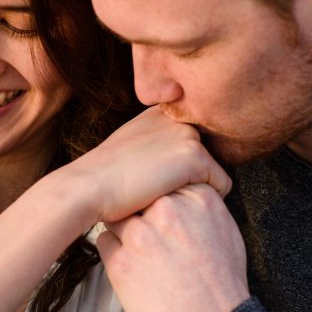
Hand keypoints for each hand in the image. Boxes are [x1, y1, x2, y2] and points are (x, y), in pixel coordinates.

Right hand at [60, 106, 231, 223]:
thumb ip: (155, 141)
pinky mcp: (195, 155)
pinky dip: (205, 199)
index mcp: (160, 112)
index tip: (160, 177)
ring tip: (164, 193)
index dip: (181, 166)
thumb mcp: (129, 146)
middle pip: (208, 155)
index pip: (193, 142)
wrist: (88, 187)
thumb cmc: (103, 178)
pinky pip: (222, 185)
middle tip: (161, 188)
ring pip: (215, 170)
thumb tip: (175, 157)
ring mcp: (186, 133)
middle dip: (194, 175)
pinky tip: (174, 199)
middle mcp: (176, 117)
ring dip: (198, 187)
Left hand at [96, 184, 249, 311]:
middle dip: (139, 211)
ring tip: (142, 251)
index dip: (158, 198)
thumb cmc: (222, 280)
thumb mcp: (226, 229)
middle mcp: (167, 210)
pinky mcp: (120, 260)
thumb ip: (199, 203)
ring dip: (124, 230)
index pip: (162, 180)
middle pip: (136, 194)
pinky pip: (104, 240)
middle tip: (149, 233)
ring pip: (116, 215)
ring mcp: (141, 234)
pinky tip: (134, 267)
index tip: (163, 214)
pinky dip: (115, 251)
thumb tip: (178, 189)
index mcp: (197, 198)